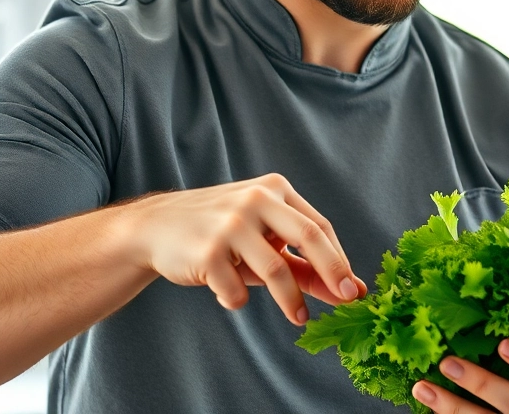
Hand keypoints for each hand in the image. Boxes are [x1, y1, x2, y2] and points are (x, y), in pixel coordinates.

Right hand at [126, 173, 366, 325]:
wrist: (156, 227)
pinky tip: (225, 291)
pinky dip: (237, 298)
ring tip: (298, 318)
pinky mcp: (207, 250)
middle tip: (347, 298)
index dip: (339, 259)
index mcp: (274, 190)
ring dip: (291, 300)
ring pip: (276, 268)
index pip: (318, 226)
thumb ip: (304, 264)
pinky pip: (236, 289)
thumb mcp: (264, 241)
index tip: (352, 289)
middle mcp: (255, 199)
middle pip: (308, 235)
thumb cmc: (222, 236)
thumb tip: (349, 289)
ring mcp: (230, 223)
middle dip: (332, 270)